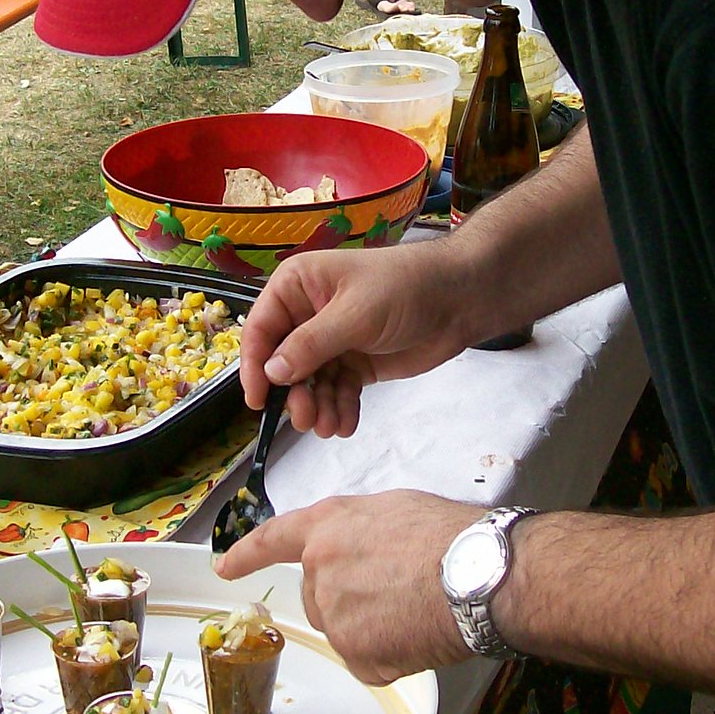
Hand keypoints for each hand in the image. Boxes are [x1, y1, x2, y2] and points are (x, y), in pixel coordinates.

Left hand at [215, 491, 476, 684]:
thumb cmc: (449, 537)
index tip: (226, 567)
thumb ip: (357, 531)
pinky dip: (391, 655)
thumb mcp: (394, 510)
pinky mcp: (356, 654)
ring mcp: (335, 616)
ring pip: (345, 630)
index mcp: (328, 527)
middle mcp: (320, 570)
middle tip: (398, 588)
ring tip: (416, 607)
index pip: (274, 539)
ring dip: (373, 626)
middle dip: (350, 597)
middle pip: (320, 595)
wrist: (478, 575)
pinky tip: (418, 633)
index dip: (247, 554)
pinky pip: (367, 662)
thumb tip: (358, 549)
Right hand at [242, 241, 481, 437]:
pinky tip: (345, 425)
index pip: (262, 328)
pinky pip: (337, 391)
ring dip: (317, 407)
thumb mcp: (354, 314)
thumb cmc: (404, 289)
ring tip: (329, 427)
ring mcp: (333, 341)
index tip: (257, 400)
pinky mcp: (356, 363)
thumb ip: (311, 345)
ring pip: (310, 382)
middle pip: (283, 361)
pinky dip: (339, 409)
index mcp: (298, 286)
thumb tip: (272, 372)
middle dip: (294, 394)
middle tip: (306, 419)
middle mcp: (309, 314)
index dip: (254, 364)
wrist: (459, 300)